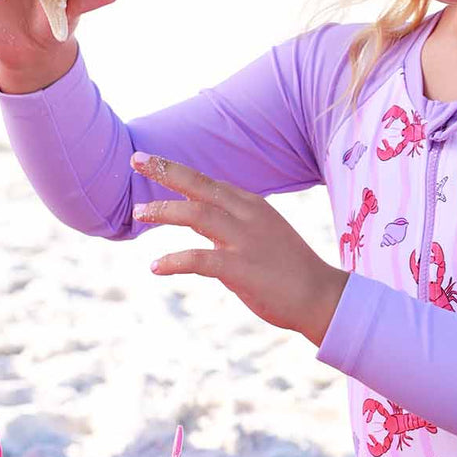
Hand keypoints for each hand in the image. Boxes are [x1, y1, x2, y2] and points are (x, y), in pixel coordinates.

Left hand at [130, 150, 348, 345]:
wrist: (321, 296)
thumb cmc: (289, 268)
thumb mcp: (261, 234)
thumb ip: (229, 224)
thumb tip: (197, 220)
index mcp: (252, 205)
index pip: (208, 182)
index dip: (176, 170)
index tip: (148, 160)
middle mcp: (248, 215)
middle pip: (200, 186)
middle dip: (166, 171)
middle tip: (136, 160)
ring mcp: (245, 241)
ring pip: (197, 215)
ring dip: (164, 212)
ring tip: (139, 212)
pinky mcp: (241, 269)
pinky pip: (199, 260)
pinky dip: (174, 261)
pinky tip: (155, 266)